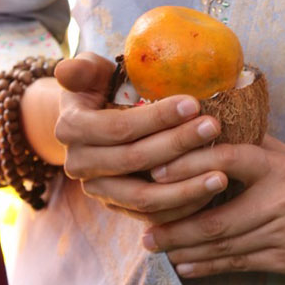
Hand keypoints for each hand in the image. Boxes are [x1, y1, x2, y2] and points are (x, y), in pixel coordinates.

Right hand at [51, 53, 229, 225]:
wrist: (92, 122)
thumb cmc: (99, 87)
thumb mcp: (89, 72)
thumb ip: (80, 70)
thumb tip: (63, 69)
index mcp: (72, 129)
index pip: (119, 127)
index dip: (156, 117)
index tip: (194, 103)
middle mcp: (79, 165)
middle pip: (134, 161)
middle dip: (177, 144)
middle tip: (214, 127)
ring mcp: (98, 190)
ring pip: (143, 198)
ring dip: (185, 188)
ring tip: (221, 175)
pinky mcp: (117, 207)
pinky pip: (151, 216)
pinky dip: (182, 209)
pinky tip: (211, 195)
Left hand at [140, 133, 284, 279]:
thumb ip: (249, 144)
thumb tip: (201, 123)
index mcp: (278, 166)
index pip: (229, 160)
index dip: (190, 165)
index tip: (157, 173)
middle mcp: (281, 200)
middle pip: (220, 218)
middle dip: (178, 226)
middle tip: (145, 230)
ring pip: (225, 246)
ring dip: (186, 250)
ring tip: (156, 248)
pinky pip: (240, 265)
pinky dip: (209, 267)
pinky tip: (185, 267)